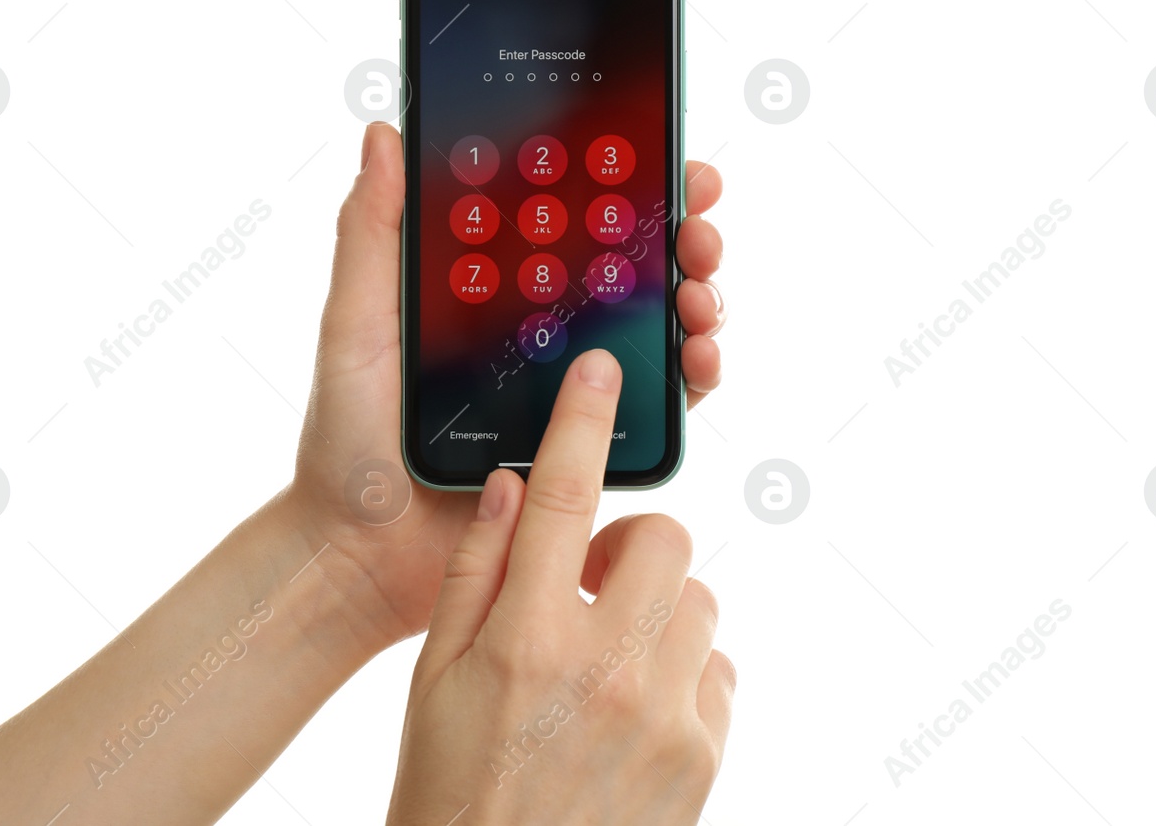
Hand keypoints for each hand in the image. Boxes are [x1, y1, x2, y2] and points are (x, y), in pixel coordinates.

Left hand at [289, 124, 726, 648]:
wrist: (362, 551)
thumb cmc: (346, 439)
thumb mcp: (354, 324)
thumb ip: (371, 235)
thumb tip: (384, 134)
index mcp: (494, 291)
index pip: (571, 218)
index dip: (625, 180)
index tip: (660, 153)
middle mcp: (544, 329)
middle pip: (631, 265)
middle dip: (680, 236)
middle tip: (696, 230)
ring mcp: (573, 386)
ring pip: (658, 326)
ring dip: (696, 298)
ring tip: (699, 294)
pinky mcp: (593, 444)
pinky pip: (659, 402)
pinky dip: (693, 372)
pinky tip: (698, 355)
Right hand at [385, 349, 732, 824]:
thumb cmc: (451, 793)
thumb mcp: (435, 680)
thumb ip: (478, 575)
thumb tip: (516, 486)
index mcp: (525, 638)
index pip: (561, 498)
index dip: (582, 421)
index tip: (599, 371)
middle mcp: (605, 667)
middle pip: (665, 539)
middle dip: (631, 547)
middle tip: (591, 586)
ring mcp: (667, 714)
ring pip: (699, 602)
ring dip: (658, 615)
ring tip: (607, 662)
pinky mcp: (705, 756)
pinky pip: (719, 672)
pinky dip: (685, 675)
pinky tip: (635, 711)